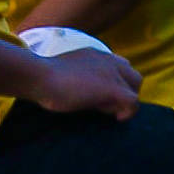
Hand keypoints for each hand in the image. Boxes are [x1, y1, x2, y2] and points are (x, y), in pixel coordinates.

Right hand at [25, 44, 139, 117]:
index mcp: (94, 55)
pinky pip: (133, 102)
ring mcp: (112, 73)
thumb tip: (83, 93)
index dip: (117, 81)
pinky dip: (127, 113)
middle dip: (126, 91)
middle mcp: (107, 60)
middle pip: (133, 76)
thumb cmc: (42, 77)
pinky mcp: (113, 88)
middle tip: (109, 105)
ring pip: (134, 88)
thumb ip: (78, 76)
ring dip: (124, 101)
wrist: (39, 76)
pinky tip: (115, 118)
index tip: (103, 95)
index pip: (120, 65)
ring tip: (107, 110)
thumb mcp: (64, 72)